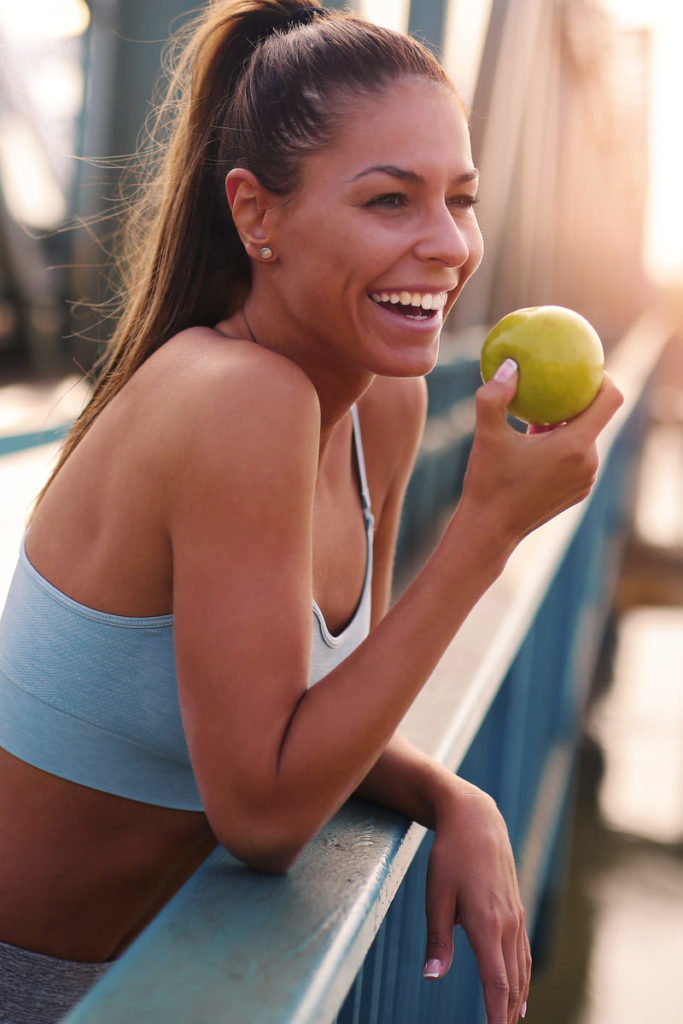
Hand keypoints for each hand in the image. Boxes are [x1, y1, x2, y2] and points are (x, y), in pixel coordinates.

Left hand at [423, 781, 529, 1023]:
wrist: (476, 818)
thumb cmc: (450, 855)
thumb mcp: (436, 895)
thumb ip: (437, 939)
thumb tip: (432, 976)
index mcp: (486, 923)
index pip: (496, 981)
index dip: (495, 1012)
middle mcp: (507, 923)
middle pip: (512, 981)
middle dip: (506, 1013)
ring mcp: (515, 915)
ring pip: (521, 967)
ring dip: (517, 998)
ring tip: (511, 1021)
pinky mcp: (515, 908)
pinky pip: (523, 951)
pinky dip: (523, 976)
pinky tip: (520, 989)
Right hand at [458, 365, 623, 549]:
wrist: (490, 530)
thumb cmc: (488, 482)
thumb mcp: (486, 434)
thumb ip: (495, 395)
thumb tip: (510, 366)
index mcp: (574, 445)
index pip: (610, 399)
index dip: (602, 378)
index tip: (583, 369)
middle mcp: (588, 462)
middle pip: (595, 419)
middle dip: (575, 402)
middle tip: (550, 388)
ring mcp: (586, 480)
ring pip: (585, 439)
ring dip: (566, 426)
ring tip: (537, 418)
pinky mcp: (578, 492)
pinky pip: (578, 459)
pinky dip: (563, 447)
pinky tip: (535, 446)